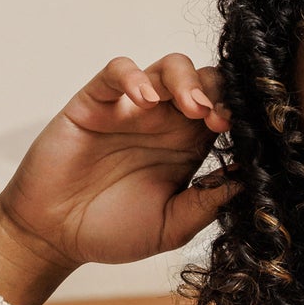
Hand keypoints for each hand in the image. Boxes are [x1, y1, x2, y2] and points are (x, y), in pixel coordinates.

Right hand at [0, 54, 238, 268]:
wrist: (55, 236)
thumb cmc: (112, 231)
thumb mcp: (171, 227)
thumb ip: (207, 204)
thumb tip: (248, 181)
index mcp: (188, 148)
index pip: (224, 113)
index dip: (237, 116)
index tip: (244, 135)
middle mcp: (164, 123)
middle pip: (204, 81)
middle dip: (219, 92)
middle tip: (219, 119)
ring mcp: (130, 109)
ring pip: (168, 67)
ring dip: (186, 80)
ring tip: (192, 107)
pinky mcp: (95, 102)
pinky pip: (116, 71)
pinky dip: (133, 76)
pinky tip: (144, 100)